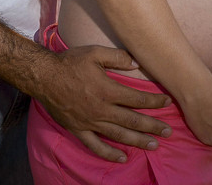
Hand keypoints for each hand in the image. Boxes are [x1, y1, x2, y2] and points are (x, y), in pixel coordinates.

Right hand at [35, 45, 171, 162]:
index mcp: (108, 90)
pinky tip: (122, 158)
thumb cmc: (70, 63)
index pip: (137, 99)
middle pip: (132, 121)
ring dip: (138, 141)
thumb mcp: (94, 53)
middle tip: (168, 132)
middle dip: (152, 127)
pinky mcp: (78, 130)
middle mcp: (101, 110)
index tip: (168, 103)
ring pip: (118, 135)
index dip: (154, 102)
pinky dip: (109, 154)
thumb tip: (136, 63)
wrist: (43, 77)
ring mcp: (90, 122)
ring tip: (154, 146)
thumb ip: (117, 57)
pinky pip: (95, 146)